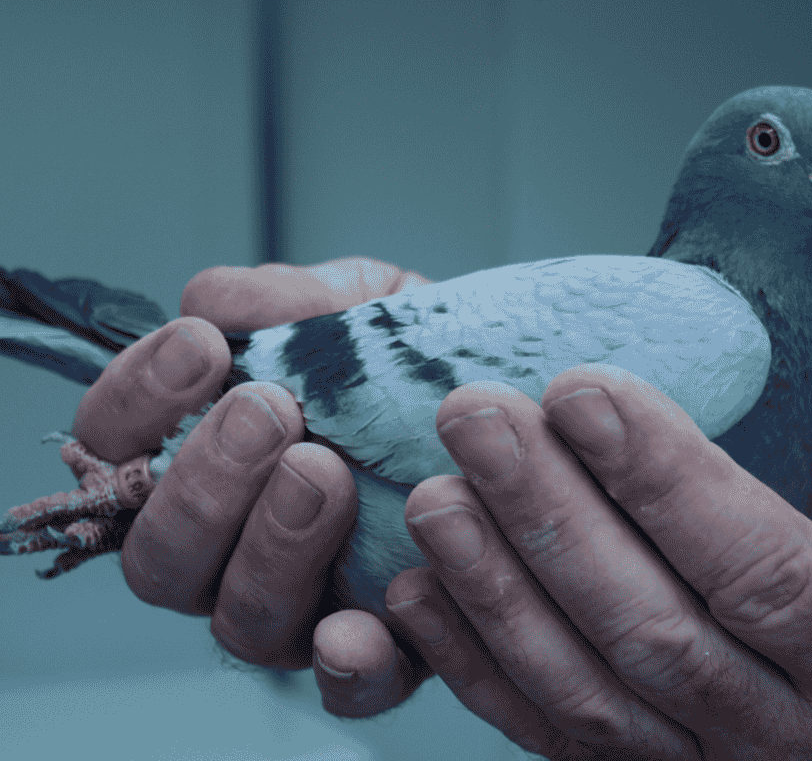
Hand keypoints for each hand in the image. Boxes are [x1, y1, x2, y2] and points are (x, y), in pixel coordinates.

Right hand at [71, 257, 435, 715]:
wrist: (519, 409)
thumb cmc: (420, 362)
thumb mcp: (368, 309)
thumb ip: (291, 302)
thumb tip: (210, 300)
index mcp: (209, 461)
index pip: (117, 451)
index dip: (134, 404)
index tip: (199, 345)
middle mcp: (236, 547)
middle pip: (161, 557)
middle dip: (203, 480)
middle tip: (267, 411)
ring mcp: (305, 608)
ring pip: (241, 620)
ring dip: (271, 546)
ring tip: (324, 470)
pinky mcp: (383, 653)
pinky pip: (346, 687)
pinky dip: (347, 663)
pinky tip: (360, 625)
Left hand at [379, 353, 811, 758]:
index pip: (761, 576)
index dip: (667, 482)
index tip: (583, 387)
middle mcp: (782, 741)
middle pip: (648, 633)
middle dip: (551, 519)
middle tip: (476, 416)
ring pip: (581, 691)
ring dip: (494, 588)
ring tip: (433, 492)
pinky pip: (545, 729)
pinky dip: (475, 662)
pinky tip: (418, 590)